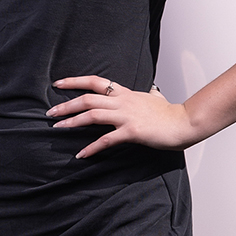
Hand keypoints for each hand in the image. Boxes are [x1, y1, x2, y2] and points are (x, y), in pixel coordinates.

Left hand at [47, 76, 197, 157]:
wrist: (185, 122)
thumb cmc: (170, 113)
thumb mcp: (155, 98)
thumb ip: (149, 94)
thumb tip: (152, 90)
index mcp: (125, 93)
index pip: (96, 81)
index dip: (75, 81)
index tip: (58, 84)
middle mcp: (122, 102)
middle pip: (87, 98)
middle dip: (66, 104)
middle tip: (49, 113)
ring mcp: (126, 116)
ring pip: (92, 114)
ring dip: (72, 121)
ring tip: (58, 128)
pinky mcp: (132, 131)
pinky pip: (106, 139)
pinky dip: (92, 147)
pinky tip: (81, 154)